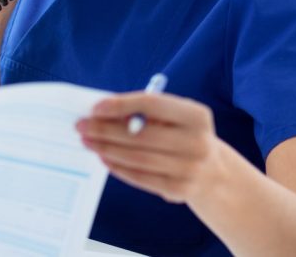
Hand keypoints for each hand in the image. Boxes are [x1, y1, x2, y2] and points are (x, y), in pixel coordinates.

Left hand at [76, 91, 223, 204]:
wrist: (214, 173)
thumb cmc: (182, 136)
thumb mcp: (174, 118)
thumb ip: (144, 113)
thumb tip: (101, 113)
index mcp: (196, 116)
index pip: (152, 104)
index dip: (121, 105)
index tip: (95, 107)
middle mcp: (197, 142)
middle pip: (141, 134)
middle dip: (105, 129)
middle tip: (81, 126)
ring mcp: (190, 169)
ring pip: (137, 158)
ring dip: (107, 149)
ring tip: (88, 141)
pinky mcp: (180, 190)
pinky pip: (141, 177)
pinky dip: (118, 167)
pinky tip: (104, 158)